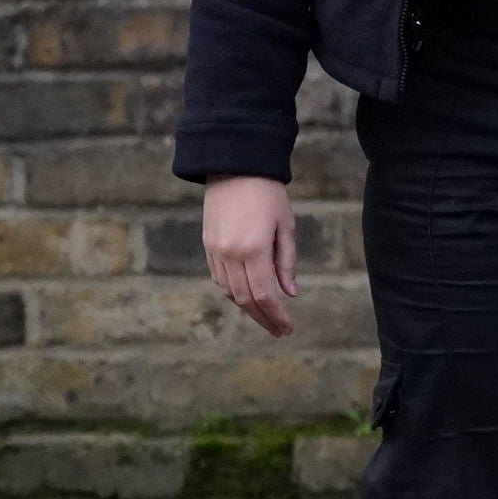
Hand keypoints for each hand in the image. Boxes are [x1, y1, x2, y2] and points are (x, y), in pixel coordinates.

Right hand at [202, 175, 299, 337]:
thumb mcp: (286, 227)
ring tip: (266, 318)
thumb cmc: (268, 195)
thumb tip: (290, 294)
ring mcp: (215, 251)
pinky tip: (247, 298)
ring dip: (248, 308)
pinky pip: (219, 279)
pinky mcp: (207, 246)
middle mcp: (230, 254)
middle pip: (245, 299)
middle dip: (263, 318)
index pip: (265, 294)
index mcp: (253, 249)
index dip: (276, 315)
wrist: (234, 167)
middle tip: (279, 331)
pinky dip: (233, 292)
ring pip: (230, 292)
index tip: (287, 328)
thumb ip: (286, 262)